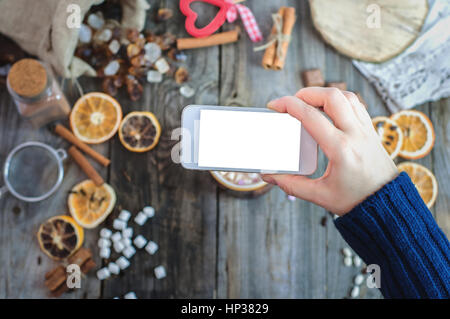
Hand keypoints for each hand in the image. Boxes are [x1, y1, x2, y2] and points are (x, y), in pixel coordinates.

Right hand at [262, 87, 397, 215]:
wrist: (386, 204)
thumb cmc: (357, 201)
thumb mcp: (320, 196)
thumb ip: (291, 184)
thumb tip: (269, 176)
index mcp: (341, 149)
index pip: (311, 116)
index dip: (289, 105)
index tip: (275, 106)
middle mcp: (355, 134)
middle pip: (331, 96)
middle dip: (307, 93)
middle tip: (291, 102)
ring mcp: (366, 130)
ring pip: (346, 96)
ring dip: (324, 94)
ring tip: (309, 103)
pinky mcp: (371, 131)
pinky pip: (356, 105)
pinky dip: (339, 100)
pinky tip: (328, 110)